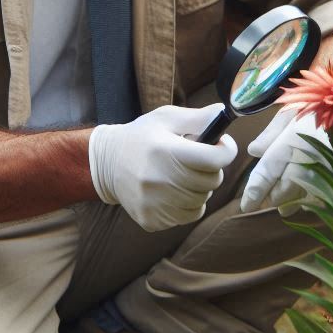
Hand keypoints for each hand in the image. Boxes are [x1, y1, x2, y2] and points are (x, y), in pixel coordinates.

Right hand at [88, 104, 237, 231]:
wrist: (107, 163)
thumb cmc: (142, 137)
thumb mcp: (166, 118)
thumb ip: (198, 117)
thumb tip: (223, 112)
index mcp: (165, 151)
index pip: (214, 159)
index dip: (226, 150)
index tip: (222, 145)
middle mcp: (159, 180)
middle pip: (211, 181)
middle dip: (211, 168)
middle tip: (197, 159)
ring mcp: (154, 204)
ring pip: (202, 200)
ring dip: (200, 187)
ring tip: (183, 174)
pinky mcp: (151, 220)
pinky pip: (188, 216)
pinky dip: (188, 204)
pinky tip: (174, 190)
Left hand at [240, 107, 332, 214]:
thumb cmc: (322, 100)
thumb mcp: (293, 108)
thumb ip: (272, 132)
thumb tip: (253, 152)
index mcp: (295, 136)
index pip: (268, 172)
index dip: (255, 192)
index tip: (246, 206)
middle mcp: (319, 154)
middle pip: (287, 189)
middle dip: (277, 197)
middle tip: (272, 202)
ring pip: (314, 198)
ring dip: (299, 202)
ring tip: (289, 205)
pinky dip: (328, 200)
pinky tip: (319, 196)